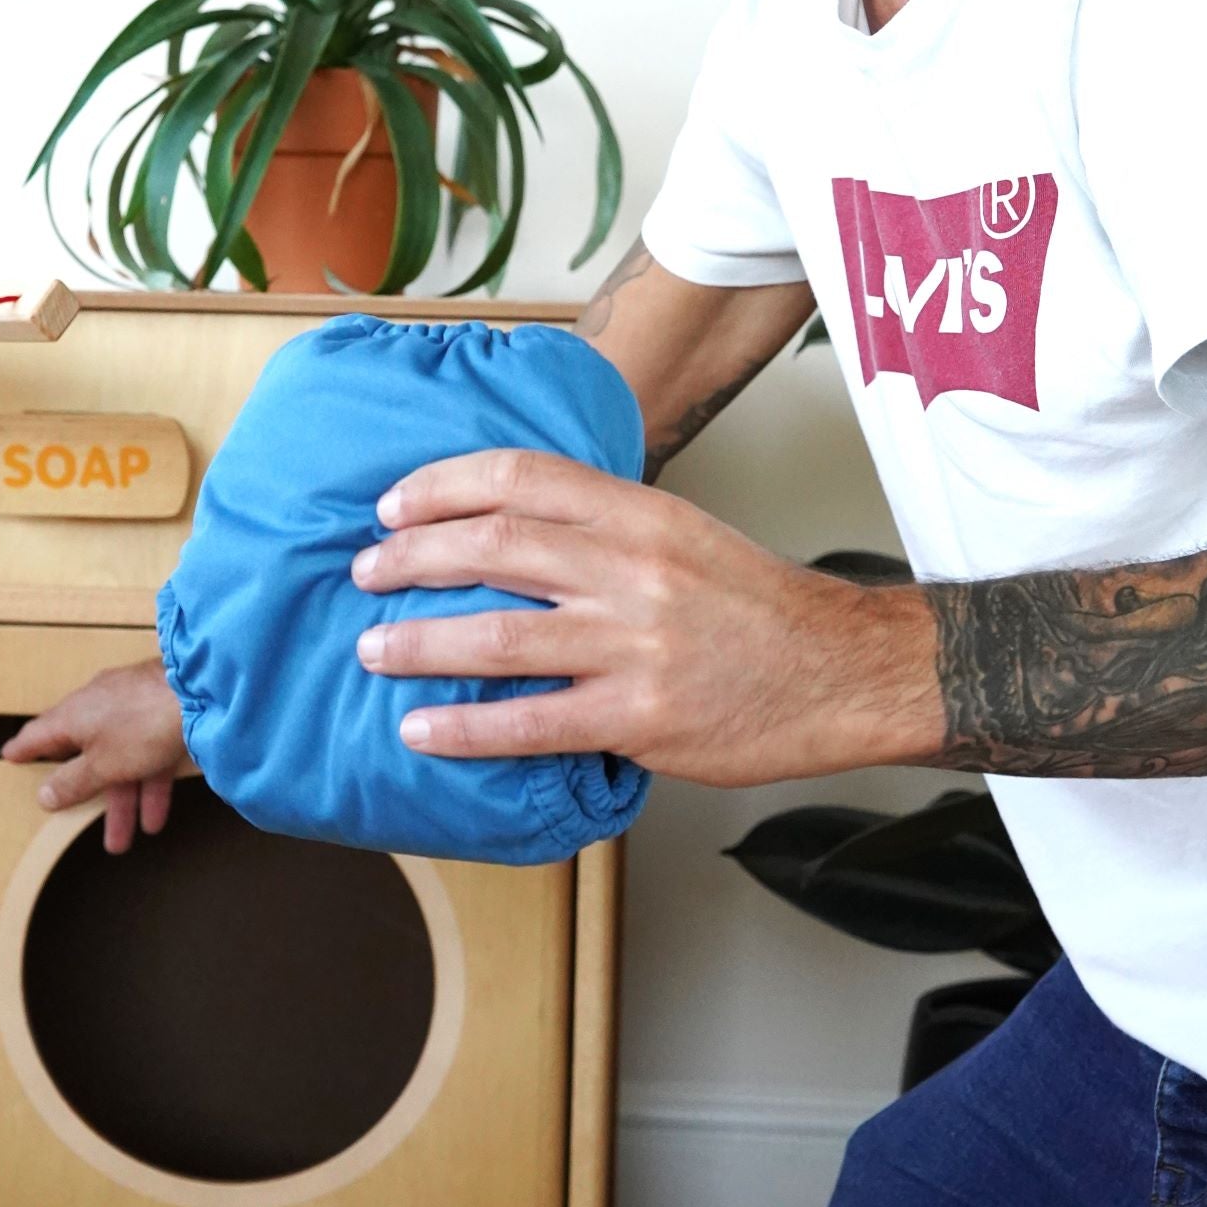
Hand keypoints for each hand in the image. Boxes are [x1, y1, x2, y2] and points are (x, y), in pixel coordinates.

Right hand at [1, 659, 191, 851]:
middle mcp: (99, 709)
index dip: (24, 749)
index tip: (11, 756)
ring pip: (121, 763)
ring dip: (123, 803)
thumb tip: (44, 795)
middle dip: (87, 797)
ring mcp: (132, 711)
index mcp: (73, 715)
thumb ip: (73, 782)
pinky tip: (155, 817)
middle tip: (77, 823)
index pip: (39, 734)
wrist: (199, 695)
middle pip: (85, 758)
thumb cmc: (143, 722)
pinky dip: (149, 786)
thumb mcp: (102, 764)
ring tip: (124, 840)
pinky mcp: (162, 716)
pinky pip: (148, 757)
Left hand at [349, 450, 940, 788]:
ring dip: (418, 641)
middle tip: (365, 573)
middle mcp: (632, 569)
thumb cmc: (759, 610)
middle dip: (410, 559)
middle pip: (493, 547)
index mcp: (640, 514)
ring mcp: (634, 644)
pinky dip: (465, 725)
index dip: (441, 486)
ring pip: (498, 635)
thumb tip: (513, 530)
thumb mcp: (685, 536)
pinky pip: (532, 722)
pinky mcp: (639, 717)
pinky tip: (420, 729)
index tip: (391, 506)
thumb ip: (605, 529)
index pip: (520, 477)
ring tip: (372, 650)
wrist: (842, 671)